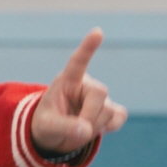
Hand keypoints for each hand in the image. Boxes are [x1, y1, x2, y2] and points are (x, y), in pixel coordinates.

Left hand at [31, 28, 127, 153]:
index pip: (78, 62)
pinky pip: (119, 118)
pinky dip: (108, 128)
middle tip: (77, 129)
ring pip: (109, 110)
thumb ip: (64, 127)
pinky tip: (95, 128)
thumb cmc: (47, 124)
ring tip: (79, 127)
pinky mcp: (112, 109)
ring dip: (96, 125)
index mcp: (67, 80)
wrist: (56, 135)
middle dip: (90, 115)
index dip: (88, 47)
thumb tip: (86, 130)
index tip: (98, 31)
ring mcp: (100, 97)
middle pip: (100, 93)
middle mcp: (85, 84)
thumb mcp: (47, 127)